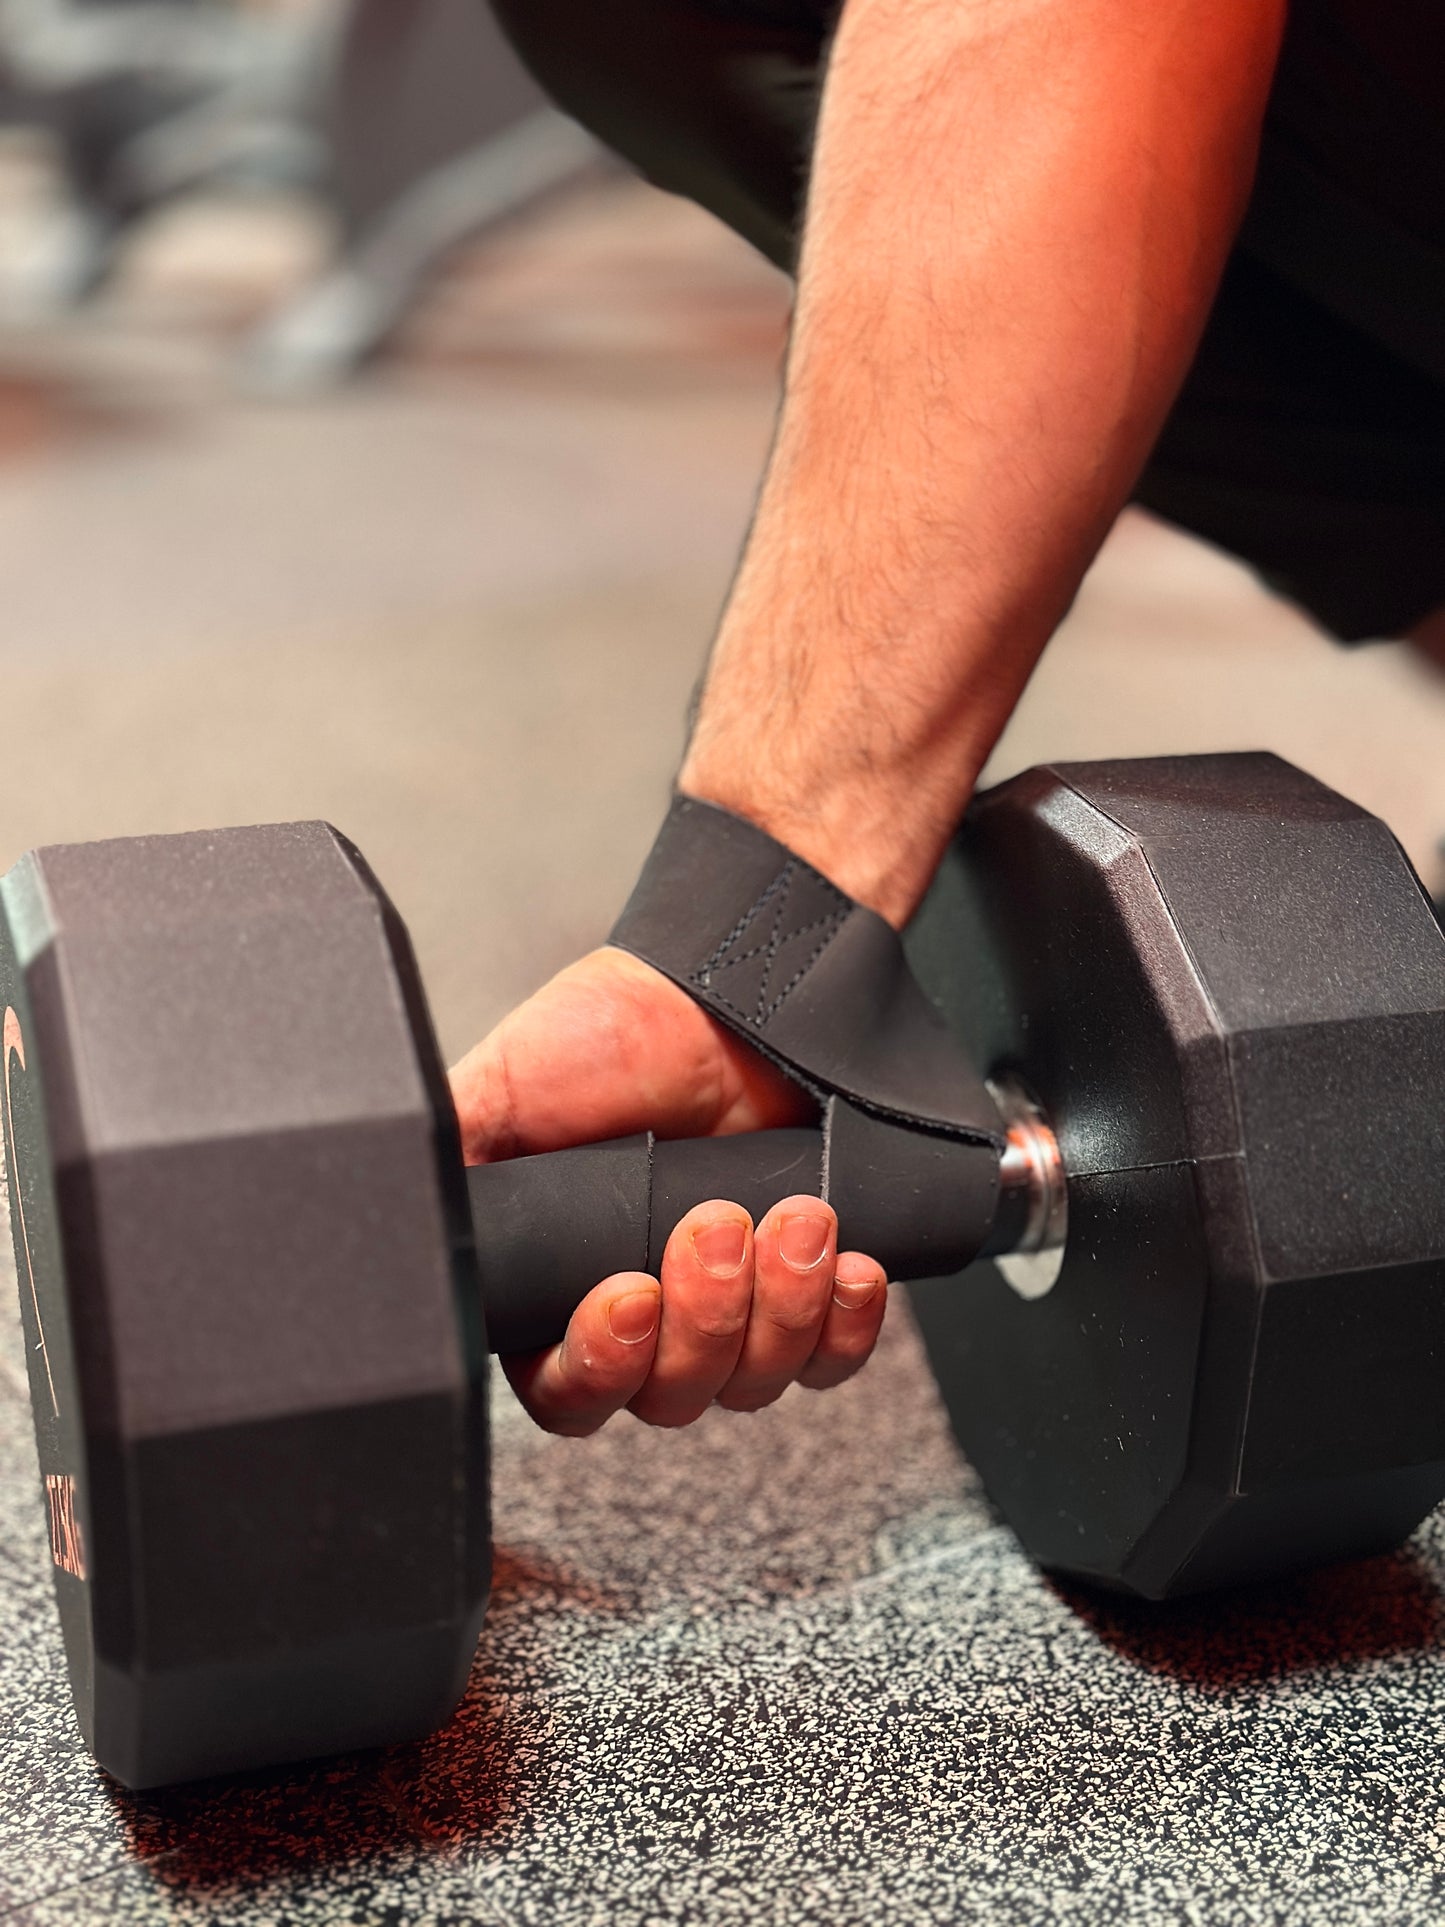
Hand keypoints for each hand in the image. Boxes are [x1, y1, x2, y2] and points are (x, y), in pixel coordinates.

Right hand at [449, 945, 887, 1434]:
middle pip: (670, 1397)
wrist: (718, 989)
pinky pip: (832, 1356)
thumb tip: (399, 1227)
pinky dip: (843, 1321)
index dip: (600, 1368)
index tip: (628, 1298)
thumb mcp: (498, 1096)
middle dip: (702, 1320)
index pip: (569, 1392)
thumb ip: (447, 1173)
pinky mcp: (806, 1291)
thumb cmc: (606, 1037)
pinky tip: (844, 1262)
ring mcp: (731, 1311)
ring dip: (779, 1305)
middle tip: (714, 1226)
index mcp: (558, 1294)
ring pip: (754, 1381)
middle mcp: (646, 1319)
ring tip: (793, 1216)